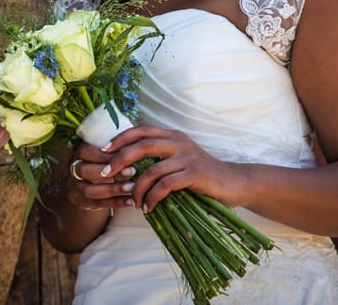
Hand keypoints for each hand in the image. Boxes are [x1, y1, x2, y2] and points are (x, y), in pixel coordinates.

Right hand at [62, 141, 136, 210]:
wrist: (90, 185)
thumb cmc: (102, 164)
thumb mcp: (102, 154)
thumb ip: (113, 151)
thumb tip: (134, 147)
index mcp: (77, 154)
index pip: (86, 152)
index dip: (104, 155)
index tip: (125, 155)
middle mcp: (73, 170)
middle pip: (84, 171)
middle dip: (109, 171)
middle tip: (132, 171)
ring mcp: (75, 187)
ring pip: (90, 190)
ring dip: (113, 189)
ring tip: (132, 187)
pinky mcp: (81, 202)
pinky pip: (99, 204)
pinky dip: (116, 202)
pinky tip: (131, 201)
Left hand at [98, 125, 243, 211]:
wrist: (235, 183)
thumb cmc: (201, 175)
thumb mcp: (178, 160)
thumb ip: (158, 157)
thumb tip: (125, 164)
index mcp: (172, 135)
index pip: (141, 130)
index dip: (120, 138)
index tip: (103, 150)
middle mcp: (179, 142)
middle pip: (142, 145)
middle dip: (120, 160)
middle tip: (105, 174)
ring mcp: (188, 157)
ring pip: (152, 169)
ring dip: (137, 187)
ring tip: (132, 201)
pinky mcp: (196, 174)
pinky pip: (166, 185)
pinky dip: (152, 197)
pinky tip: (148, 207)